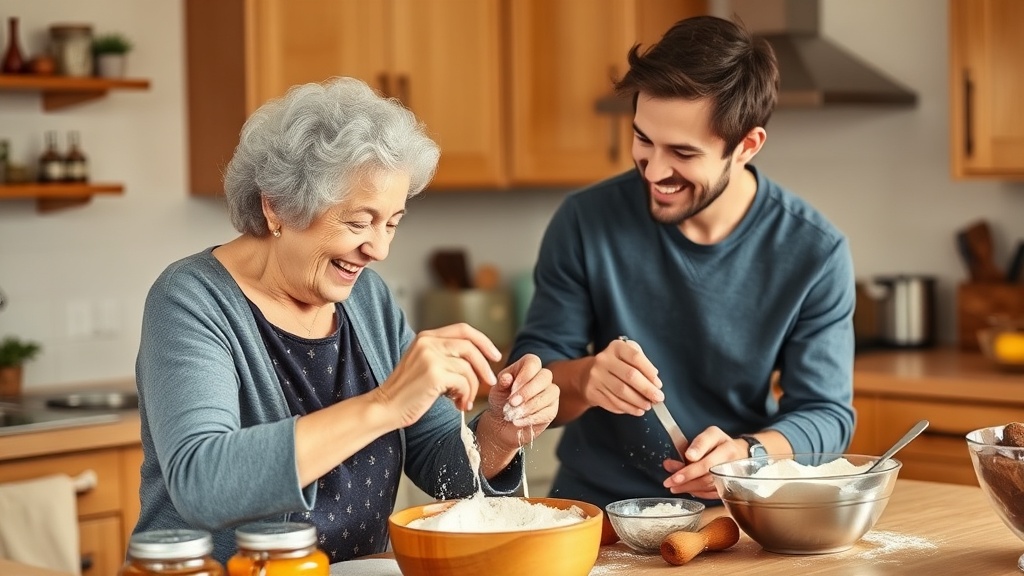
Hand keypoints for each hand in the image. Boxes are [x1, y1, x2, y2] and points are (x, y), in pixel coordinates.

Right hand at [376, 323, 500, 426]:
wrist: (385, 407)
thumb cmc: (407, 392)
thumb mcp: (424, 364)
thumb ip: (444, 356)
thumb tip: (475, 360)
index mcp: (426, 337)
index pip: (463, 329)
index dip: (483, 341)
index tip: (494, 355)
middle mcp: (428, 342)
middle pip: (470, 346)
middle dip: (484, 365)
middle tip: (490, 381)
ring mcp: (430, 357)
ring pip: (468, 369)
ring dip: (472, 388)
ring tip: (464, 400)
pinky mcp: (434, 374)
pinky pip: (463, 383)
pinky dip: (466, 396)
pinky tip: (458, 404)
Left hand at [480, 354, 558, 450]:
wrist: (504, 421)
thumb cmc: (501, 400)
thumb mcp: (497, 390)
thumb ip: (502, 382)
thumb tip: (506, 378)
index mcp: (529, 365)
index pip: (532, 363)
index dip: (523, 376)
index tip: (511, 390)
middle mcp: (543, 376)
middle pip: (545, 376)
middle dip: (528, 391)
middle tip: (512, 403)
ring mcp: (551, 392)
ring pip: (549, 394)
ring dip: (529, 406)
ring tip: (513, 415)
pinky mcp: (553, 409)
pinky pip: (548, 412)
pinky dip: (531, 418)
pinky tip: (517, 422)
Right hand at [584, 338, 663, 416]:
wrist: (587, 375)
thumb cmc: (615, 365)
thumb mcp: (627, 356)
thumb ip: (642, 364)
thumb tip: (654, 382)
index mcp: (616, 347)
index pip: (635, 357)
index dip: (649, 371)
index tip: (658, 384)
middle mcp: (604, 360)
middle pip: (630, 376)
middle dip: (647, 389)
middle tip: (658, 398)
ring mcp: (596, 376)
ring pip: (622, 392)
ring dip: (638, 401)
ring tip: (648, 405)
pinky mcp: (592, 391)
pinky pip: (613, 402)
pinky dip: (628, 408)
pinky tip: (637, 410)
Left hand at [661, 426, 746, 498]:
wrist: (743, 455)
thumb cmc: (718, 446)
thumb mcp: (705, 438)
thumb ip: (685, 451)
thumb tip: (668, 465)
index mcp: (719, 439)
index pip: (707, 441)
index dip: (698, 448)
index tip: (689, 456)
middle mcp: (729, 454)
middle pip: (708, 466)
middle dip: (688, 475)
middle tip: (671, 481)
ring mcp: (733, 471)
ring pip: (709, 482)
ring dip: (689, 486)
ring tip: (674, 487)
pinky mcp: (733, 485)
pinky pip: (713, 492)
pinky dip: (699, 492)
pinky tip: (687, 490)